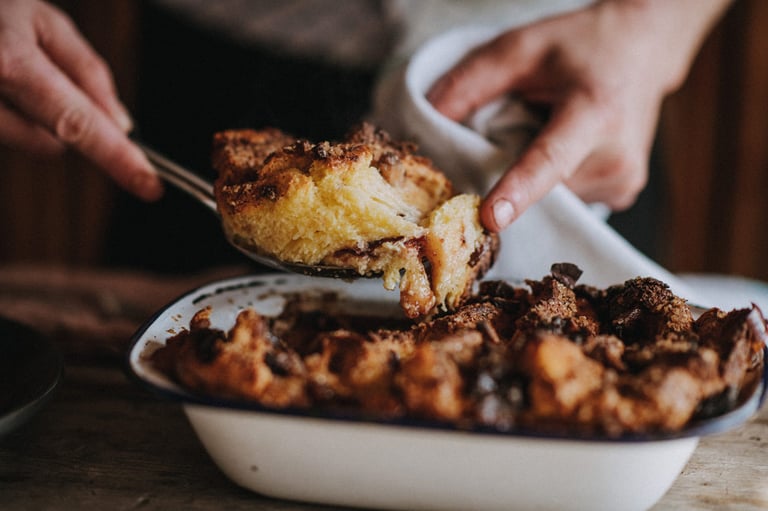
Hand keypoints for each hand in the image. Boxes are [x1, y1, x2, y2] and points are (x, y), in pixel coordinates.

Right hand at [0, 0, 161, 199]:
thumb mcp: (41, 19)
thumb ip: (85, 72)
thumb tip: (120, 124)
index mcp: (9, 63)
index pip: (77, 122)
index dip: (118, 158)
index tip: (150, 186)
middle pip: (49, 141)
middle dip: (63, 122)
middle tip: (40, 76)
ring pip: (25, 142)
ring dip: (29, 120)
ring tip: (8, 72)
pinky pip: (5, 132)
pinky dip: (9, 116)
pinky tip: (2, 84)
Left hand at [427, 0, 730, 231]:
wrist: (645, 49)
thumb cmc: (581, 46)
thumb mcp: (522, 48)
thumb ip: (471, 82)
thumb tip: (426, 120)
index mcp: (596, 112)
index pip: (550, 159)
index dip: (517, 189)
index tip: (490, 219)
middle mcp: (618, 156)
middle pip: (540, 187)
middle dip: (510, 173)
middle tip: (512, 132)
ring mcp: (623, 181)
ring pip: (551, 200)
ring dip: (532, 179)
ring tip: (547, 134)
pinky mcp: (622, 194)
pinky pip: (567, 201)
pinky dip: (551, 184)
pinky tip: (563, 150)